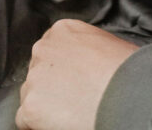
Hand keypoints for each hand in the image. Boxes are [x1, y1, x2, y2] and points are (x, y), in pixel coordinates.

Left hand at [16, 20, 137, 129]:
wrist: (126, 92)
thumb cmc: (126, 68)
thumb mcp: (108, 42)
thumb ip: (88, 47)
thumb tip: (90, 62)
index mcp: (62, 30)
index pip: (51, 50)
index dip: (62, 69)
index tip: (71, 79)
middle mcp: (43, 49)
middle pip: (39, 71)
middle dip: (51, 85)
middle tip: (72, 98)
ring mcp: (34, 78)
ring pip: (31, 95)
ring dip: (45, 104)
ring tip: (69, 112)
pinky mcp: (31, 107)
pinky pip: (25, 120)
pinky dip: (38, 124)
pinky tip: (59, 123)